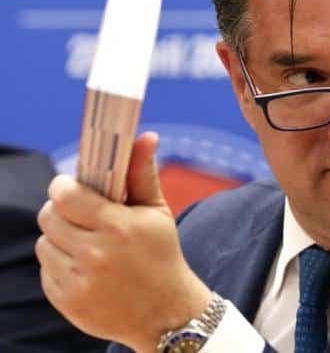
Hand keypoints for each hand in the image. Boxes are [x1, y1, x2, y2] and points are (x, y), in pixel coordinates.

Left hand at [36, 132, 211, 352]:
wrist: (165, 313)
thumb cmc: (162, 254)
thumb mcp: (157, 213)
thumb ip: (143, 173)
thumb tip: (145, 135)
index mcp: (119, 226)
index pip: (66, 195)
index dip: (64, 186)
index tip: (70, 186)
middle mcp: (96, 254)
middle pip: (50, 216)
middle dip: (61, 209)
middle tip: (78, 212)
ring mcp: (79, 280)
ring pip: (45, 242)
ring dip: (60, 237)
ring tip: (85, 241)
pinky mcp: (67, 301)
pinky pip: (47, 269)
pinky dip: (61, 263)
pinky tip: (85, 266)